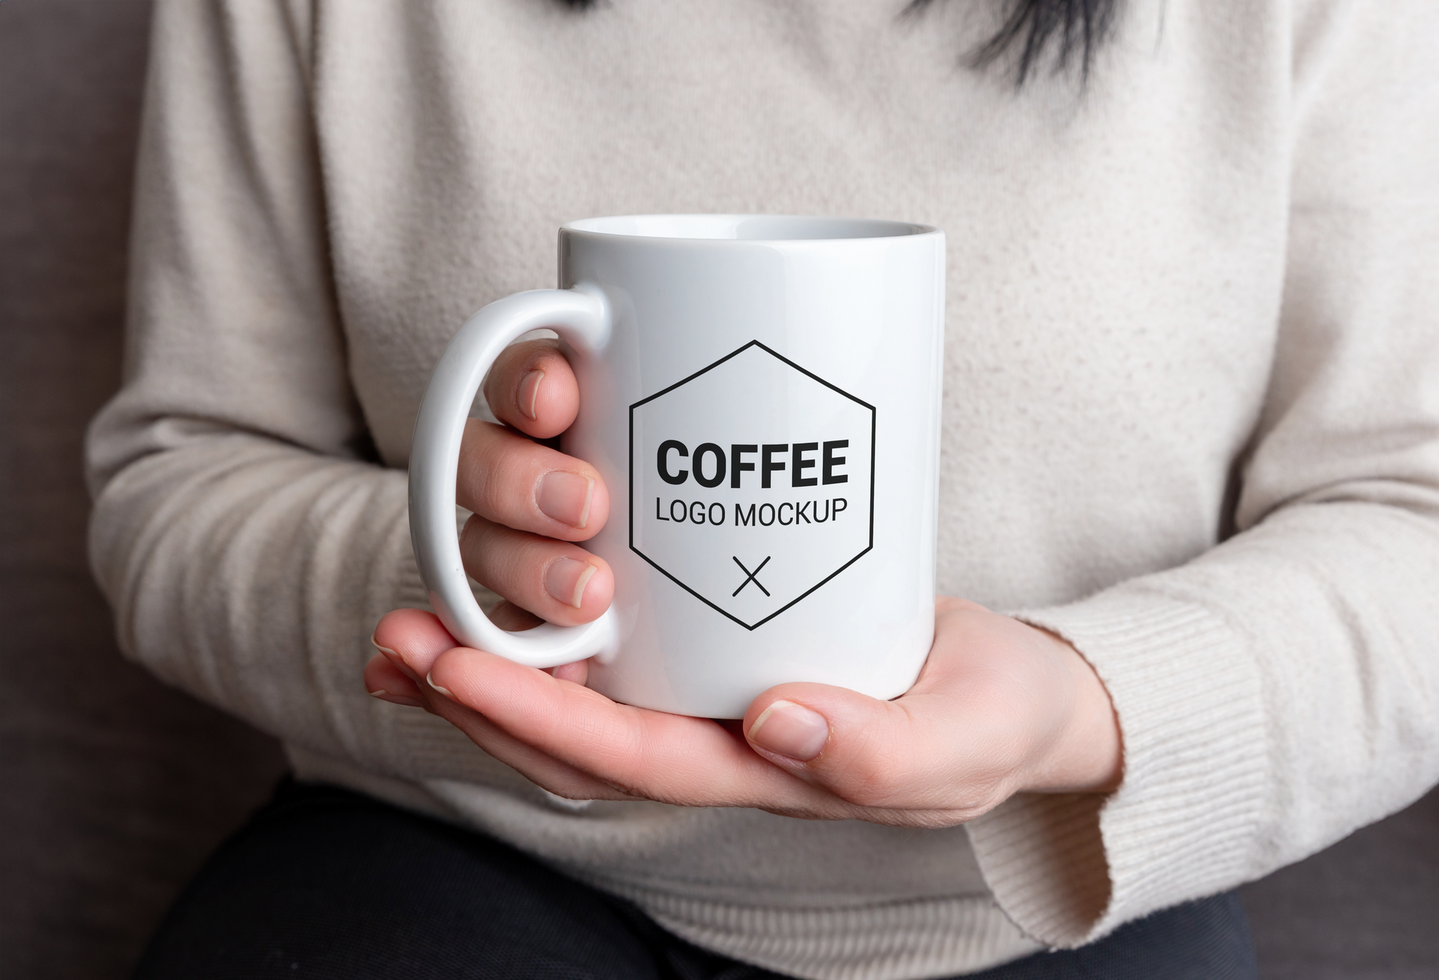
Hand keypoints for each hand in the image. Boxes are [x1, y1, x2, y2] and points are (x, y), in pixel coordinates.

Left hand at [366, 598, 1121, 825]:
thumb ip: (885, 751)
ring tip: (403, 623)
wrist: (1013, 688)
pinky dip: (544, 627)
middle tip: (396, 640)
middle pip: (577, 735)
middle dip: (479, 695)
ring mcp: (712, 691)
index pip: (632, 759)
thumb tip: (775, 725)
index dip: (539, 720)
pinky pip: (617, 646)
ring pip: (580, 694)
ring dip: (487, 664)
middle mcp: (718, 738)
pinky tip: (490, 588)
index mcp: (764, 773)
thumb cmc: (995, 717)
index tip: (455, 670)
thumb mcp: (966, 739)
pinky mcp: (720, 633)